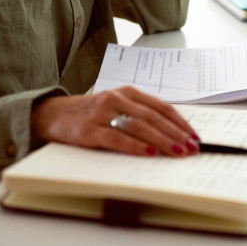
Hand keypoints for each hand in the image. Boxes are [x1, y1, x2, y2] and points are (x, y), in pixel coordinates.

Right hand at [31, 87, 199, 156]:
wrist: (51, 114)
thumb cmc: (90, 114)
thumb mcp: (117, 107)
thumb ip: (139, 115)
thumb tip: (172, 134)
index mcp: (128, 92)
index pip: (161, 106)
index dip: (180, 122)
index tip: (194, 136)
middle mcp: (117, 98)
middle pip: (154, 117)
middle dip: (176, 134)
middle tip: (193, 148)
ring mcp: (102, 113)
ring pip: (140, 126)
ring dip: (163, 140)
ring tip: (178, 152)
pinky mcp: (89, 130)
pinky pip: (117, 138)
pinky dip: (136, 146)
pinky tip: (150, 153)